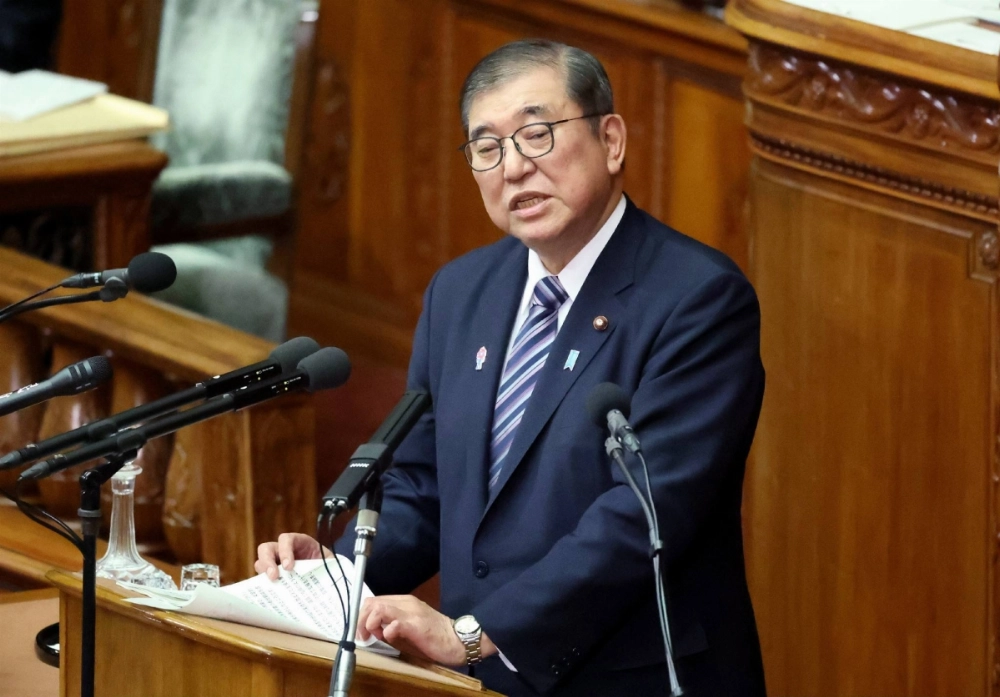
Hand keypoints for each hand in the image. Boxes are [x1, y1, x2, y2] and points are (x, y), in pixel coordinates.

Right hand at [254, 532, 328, 579]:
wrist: (328, 575)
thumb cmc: (328, 566)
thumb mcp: (330, 563)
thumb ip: (328, 565)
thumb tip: (330, 577)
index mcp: (299, 542)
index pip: (286, 539)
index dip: (285, 550)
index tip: (289, 567)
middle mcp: (284, 550)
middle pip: (266, 548)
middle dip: (267, 561)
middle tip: (274, 576)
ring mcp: (276, 563)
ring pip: (260, 562)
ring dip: (263, 573)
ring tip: (271, 585)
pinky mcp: (273, 576)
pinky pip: (262, 579)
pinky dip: (263, 585)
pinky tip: (270, 594)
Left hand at [358, 595, 496, 665]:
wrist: (458, 639)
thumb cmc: (435, 635)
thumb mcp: (410, 626)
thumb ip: (393, 624)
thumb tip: (375, 630)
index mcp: (404, 601)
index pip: (374, 600)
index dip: (363, 615)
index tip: (362, 631)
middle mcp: (407, 603)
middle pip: (373, 602)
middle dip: (361, 619)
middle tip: (364, 636)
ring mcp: (412, 613)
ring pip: (379, 608)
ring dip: (369, 624)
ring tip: (373, 636)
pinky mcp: (416, 625)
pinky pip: (394, 624)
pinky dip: (386, 632)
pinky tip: (389, 638)